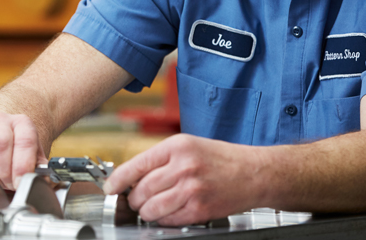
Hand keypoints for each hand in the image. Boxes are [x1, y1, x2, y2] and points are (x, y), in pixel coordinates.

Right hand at [0, 112, 47, 189]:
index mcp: (22, 122)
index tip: (21, 183)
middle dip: (5, 173)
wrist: (2, 129)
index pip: (24, 142)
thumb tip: (42, 183)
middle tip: (9, 184)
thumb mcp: (34, 154)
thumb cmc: (18, 146)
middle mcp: (0, 120)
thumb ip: (39, 169)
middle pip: (0, 146)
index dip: (22, 166)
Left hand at [102, 134, 265, 225]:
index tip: (110, 188)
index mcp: (177, 146)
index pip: (136, 165)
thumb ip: (162, 159)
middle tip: (135, 200)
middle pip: (141, 190)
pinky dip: (163, 220)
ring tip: (149, 208)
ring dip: (145, 212)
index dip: (118, 180)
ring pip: (151, 208)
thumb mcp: (189, 146)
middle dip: (133, 199)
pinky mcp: (199, 209)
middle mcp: (183, 166)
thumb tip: (134, 176)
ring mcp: (191, 189)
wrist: (254, 173)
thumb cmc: (222, 158)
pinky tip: (167, 213)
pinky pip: (169, 219)